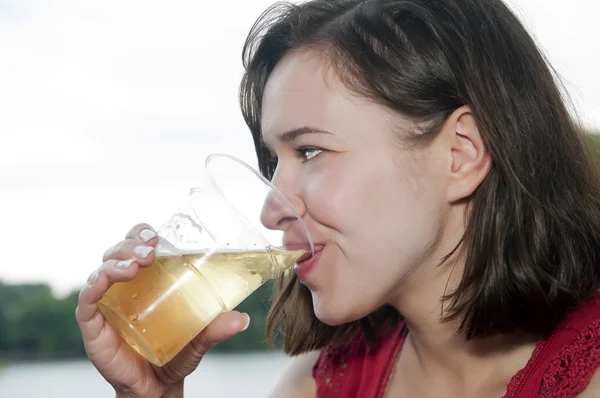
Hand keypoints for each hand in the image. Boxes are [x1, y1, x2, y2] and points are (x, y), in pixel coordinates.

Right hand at [75, 223, 249, 397]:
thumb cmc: (174, 354)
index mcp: (147, 280)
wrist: (155, 388)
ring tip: (135, 266)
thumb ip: (215, 329)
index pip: (139, 245)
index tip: (156, 236)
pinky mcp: (92, 323)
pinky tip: (104, 280)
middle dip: (132, 245)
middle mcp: (123, 286)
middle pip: (119, 251)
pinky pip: (87, 299)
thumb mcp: (198, 339)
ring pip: (103, 269)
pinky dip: (93, 285)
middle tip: (150, 252)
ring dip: (117, 261)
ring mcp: (106, 302)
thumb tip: (241, 320)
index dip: (142, 234)